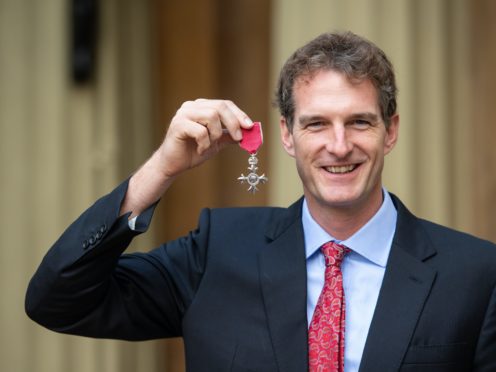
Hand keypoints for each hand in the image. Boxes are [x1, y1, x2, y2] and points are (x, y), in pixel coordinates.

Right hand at [120, 99, 252, 216]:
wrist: (173, 165)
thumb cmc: (192, 152)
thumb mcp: (216, 142)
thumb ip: (230, 135)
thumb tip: (249, 133)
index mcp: (201, 107)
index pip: (224, 104)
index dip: (239, 114)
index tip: (250, 126)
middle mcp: (192, 106)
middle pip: (220, 107)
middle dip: (233, 123)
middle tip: (239, 138)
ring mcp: (183, 114)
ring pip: (211, 116)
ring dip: (216, 134)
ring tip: (210, 145)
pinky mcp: (178, 125)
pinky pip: (200, 131)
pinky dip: (205, 143)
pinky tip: (200, 150)